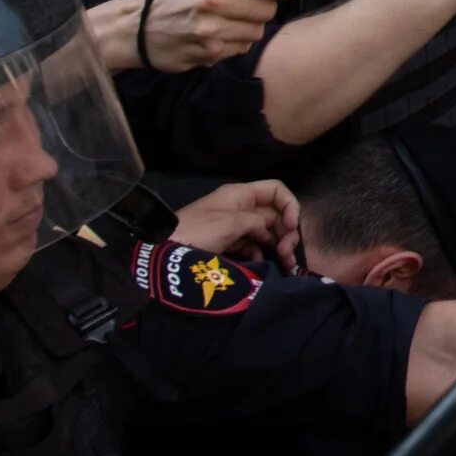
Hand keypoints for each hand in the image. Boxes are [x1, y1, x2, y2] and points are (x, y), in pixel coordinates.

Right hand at [138, 0, 298, 69]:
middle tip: (244, 6)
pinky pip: (240, 49)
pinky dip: (233, 44)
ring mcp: (212, 30)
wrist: (135, 27)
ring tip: (226, 22)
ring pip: (257, 32)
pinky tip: (215, 36)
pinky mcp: (209, 53)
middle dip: (261, 8)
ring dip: (248, 28)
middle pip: (268, 10)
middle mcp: (215, 1)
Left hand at [170, 179, 302, 269]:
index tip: (292, 227)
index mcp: (241, 195)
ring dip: (277, 246)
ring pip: (266, 232)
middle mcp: (240, 208)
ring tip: (283, 263)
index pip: (276, 191)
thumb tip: (270, 230)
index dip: (289, 206)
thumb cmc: (197, 231)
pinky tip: (263, 265)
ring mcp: (234, 226)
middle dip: (286, 232)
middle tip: (287, 253)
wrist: (163, 253)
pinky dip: (261, 254)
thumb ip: (257, 222)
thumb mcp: (230, 223)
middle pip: (274, 214)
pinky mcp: (228, 244)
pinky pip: (252, 246)